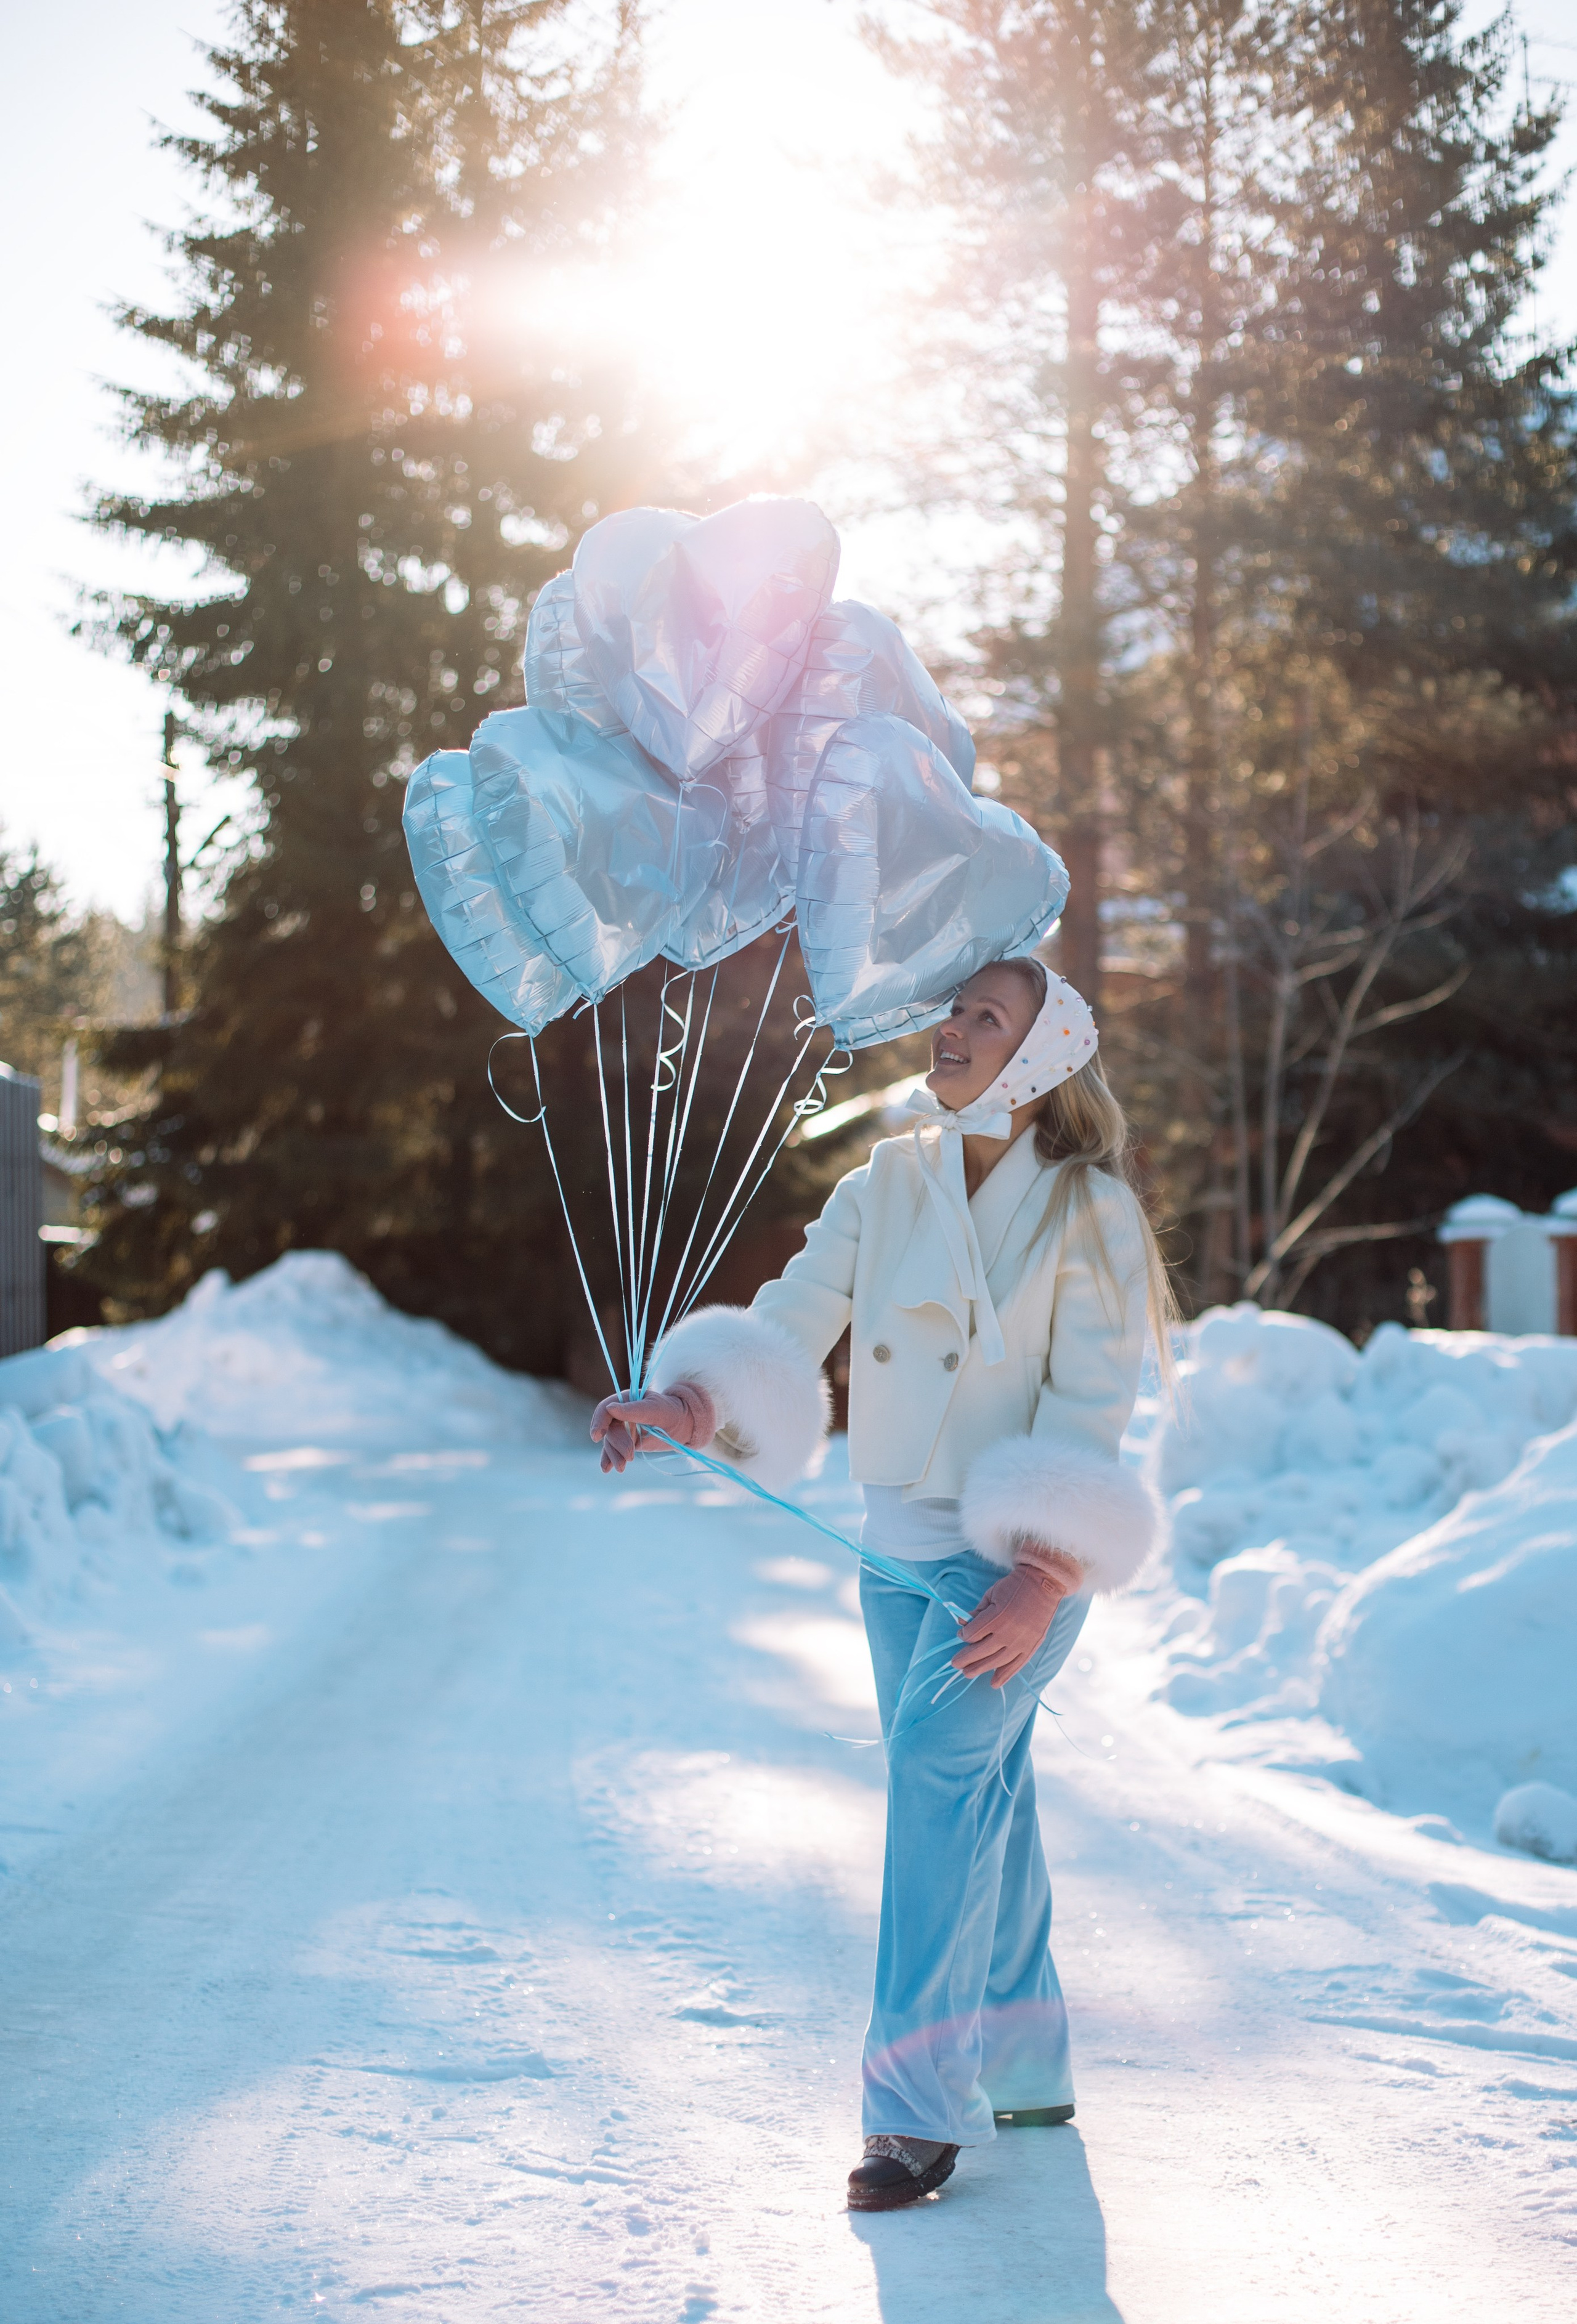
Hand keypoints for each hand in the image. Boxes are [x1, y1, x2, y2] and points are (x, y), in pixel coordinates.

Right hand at [589, 1382, 715, 1474]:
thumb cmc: (670, 1412)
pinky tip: (607, 1469)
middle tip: (630, 1455)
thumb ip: (633, 1410)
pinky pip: (613, 1451)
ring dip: (614, 1455)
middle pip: (609, 1430)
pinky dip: (609, 1459)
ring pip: (610, 1443)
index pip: (605, 1409)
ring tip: (622, 1468)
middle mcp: (620, 1414)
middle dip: (617, 1444)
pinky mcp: (625, 1442)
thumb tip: (610, 1408)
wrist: (680, 1425)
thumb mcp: (655, 1409)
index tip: (597, 1436)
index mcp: (625, 1400)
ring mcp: (622, 1429)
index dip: (599, 1421)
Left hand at [953, 1560, 1074, 1688]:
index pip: (973, 1634)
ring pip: (996, 1661)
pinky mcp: (1031, 1646)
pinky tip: (994, 1684)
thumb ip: (977, 1611)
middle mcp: (1008, 1632)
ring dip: (980, 1669)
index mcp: (996, 1616)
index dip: (963, 1636)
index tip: (961, 1634)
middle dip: (965, 1658)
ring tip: (967, 1673)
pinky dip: (1005, 1675)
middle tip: (955, 1663)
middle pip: (981, 1651)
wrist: (1043, 1585)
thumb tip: (962, 1624)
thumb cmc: (1014, 1587)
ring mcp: (1021, 1641)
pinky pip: (1016, 1665)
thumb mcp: (991, 1593)